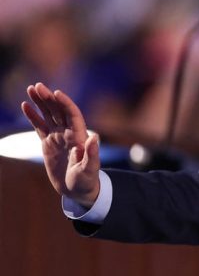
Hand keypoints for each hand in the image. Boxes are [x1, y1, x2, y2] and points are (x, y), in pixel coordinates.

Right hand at [21, 83, 100, 206]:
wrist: (77, 190)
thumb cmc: (86, 181)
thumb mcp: (89, 169)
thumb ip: (92, 154)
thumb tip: (94, 137)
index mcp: (79, 137)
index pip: (73, 115)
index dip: (66, 104)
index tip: (57, 93)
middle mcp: (69, 133)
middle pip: (59, 111)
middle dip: (49, 98)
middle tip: (37, 86)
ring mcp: (58, 136)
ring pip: (48, 115)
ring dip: (41, 102)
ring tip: (31, 88)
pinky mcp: (48, 143)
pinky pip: (39, 126)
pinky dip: (33, 116)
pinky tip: (26, 105)